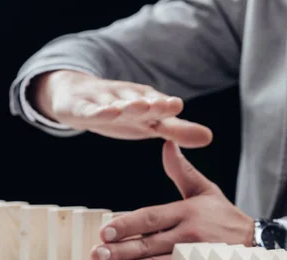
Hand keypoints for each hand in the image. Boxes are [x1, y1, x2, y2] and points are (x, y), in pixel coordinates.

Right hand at [30, 70, 211, 147]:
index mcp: (146, 101)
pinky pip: (89, 110)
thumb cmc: (124, 112)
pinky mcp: (82, 108)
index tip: (177, 105)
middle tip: (165, 105)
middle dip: (152, 103)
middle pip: (140, 101)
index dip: (166, 105)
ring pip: (115, 103)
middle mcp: (127, 98)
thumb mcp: (151, 123)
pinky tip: (105, 112)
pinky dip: (97, 111)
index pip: (158, 104)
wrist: (77, 96)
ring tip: (137, 107)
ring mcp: (103, 101)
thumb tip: (209, 137)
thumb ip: (178, 131)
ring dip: (126, 105)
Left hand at [92, 140, 253, 259]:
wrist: (258, 245)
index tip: (105, 232)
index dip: (126, 225)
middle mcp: (189, 236)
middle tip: (96, 255)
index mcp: (188, 212)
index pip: (151, 218)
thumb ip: (182, 171)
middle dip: (120, 251)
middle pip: (148, 244)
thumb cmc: (226, 217)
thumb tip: (166, 144)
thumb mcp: (206, 191)